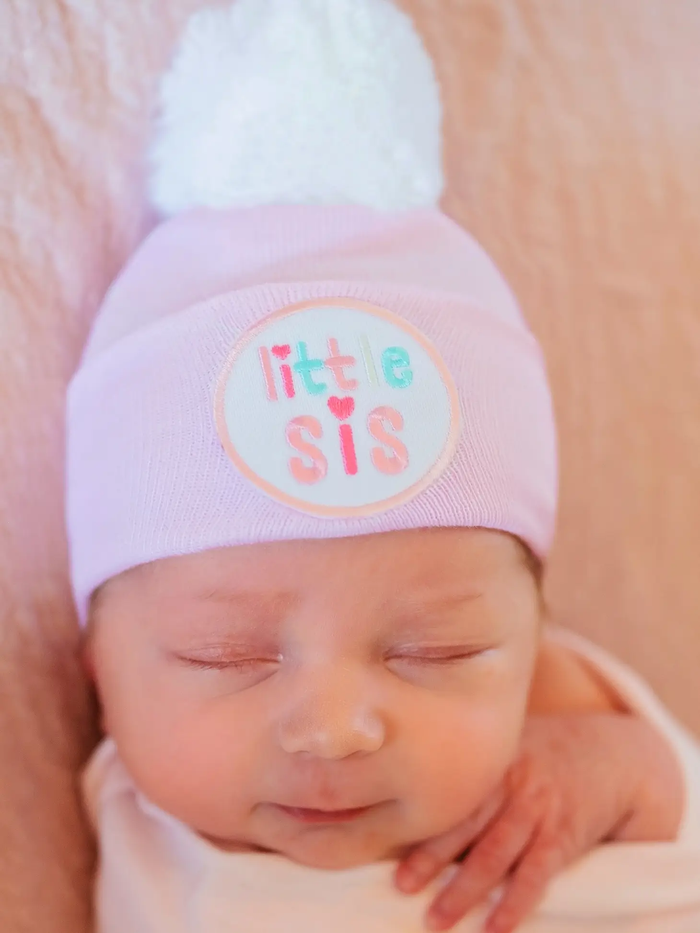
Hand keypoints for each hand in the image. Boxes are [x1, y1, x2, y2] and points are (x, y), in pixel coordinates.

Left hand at [395, 712, 681, 932]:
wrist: (614, 755)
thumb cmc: (544, 752)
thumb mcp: (508, 742)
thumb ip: (470, 763)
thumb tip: (406, 783)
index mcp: (489, 759)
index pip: (446, 790)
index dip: (416, 816)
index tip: (380, 836)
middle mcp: (510, 781)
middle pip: (464, 823)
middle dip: (430, 856)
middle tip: (400, 885)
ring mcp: (538, 809)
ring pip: (495, 853)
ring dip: (464, 889)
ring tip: (436, 919)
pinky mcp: (564, 836)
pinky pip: (536, 874)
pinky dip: (515, 903)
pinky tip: (495, 928)